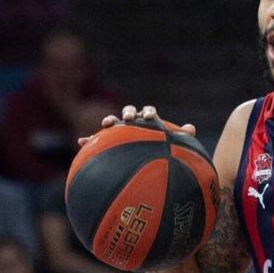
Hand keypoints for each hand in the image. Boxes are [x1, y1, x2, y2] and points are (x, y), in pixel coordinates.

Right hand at [78, 105, 196, 146]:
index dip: (149, 112)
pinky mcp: (106, 142)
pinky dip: (89, 139)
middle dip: (129, 112)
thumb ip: (181, 136)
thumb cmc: (161, 150)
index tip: (151, 117)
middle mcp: (134, 123)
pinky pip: (96, 139)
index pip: (149, 112)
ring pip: (113, 122)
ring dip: (110, 120)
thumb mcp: (173, 145)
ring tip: (107, 124)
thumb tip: (191, 129)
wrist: (147, 161)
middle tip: (130, 118)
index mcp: (149, 121)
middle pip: (130, 111)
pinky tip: (82, 142)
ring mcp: (119, 131)